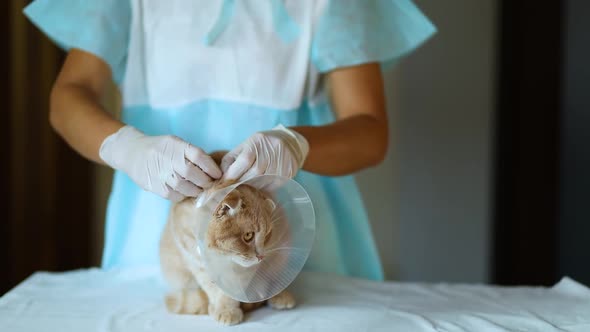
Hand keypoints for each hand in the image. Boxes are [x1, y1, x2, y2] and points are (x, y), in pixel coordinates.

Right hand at [99, 126, 220, 201]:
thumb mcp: (176, 143)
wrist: (133, 152)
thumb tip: (214, 170)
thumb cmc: (161, 148)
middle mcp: (169, 159)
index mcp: (177, 145)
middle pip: (194, 174)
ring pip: (186, 188)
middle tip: (211, 185)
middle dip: (206, 182)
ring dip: (196, 191)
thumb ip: (192, 154)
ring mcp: (161, 174)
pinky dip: (183, 196)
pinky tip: (185, 191)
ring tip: (200, 189)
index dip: (212, 168)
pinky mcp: (155, 187)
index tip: (218, 174)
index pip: (199, 157)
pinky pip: (175, 196)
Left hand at [221, 125, 308, 180]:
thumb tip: (221, 176)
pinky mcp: (288, 172)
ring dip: (251, 187)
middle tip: (232, 189)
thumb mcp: (245, 146)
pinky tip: (259, 187)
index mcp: (258, 141)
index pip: (244, 161)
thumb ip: (231, 159)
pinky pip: (272, 186)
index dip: (233, 174)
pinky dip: (263, 188)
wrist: (290, 143)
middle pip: (254, 173)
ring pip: (263, 182)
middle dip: (241, 182)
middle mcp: (271, 150)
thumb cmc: (261, 145)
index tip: (224, 183)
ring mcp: (282, 161)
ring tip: (245, 188)